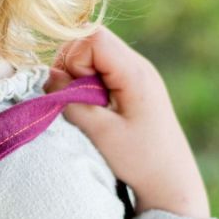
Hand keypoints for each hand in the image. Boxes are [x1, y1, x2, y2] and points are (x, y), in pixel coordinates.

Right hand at [44, 26, 210, 218]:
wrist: (170, 179)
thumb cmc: (139, 160)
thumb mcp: (100, 133)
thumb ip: (71, 102)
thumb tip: (49, 77)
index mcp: (135, 73)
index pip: (93, 38)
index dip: (74, 60)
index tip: (76, 91)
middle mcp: (137, 65)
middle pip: (89, 41)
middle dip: (71, 67)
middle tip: (77, 100)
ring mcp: (134, 73)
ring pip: (90, 54)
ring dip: (77, 77)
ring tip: (87, 107)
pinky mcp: (129, 84)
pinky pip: (98, 69)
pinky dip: (86, 85)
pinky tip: (95, 108)